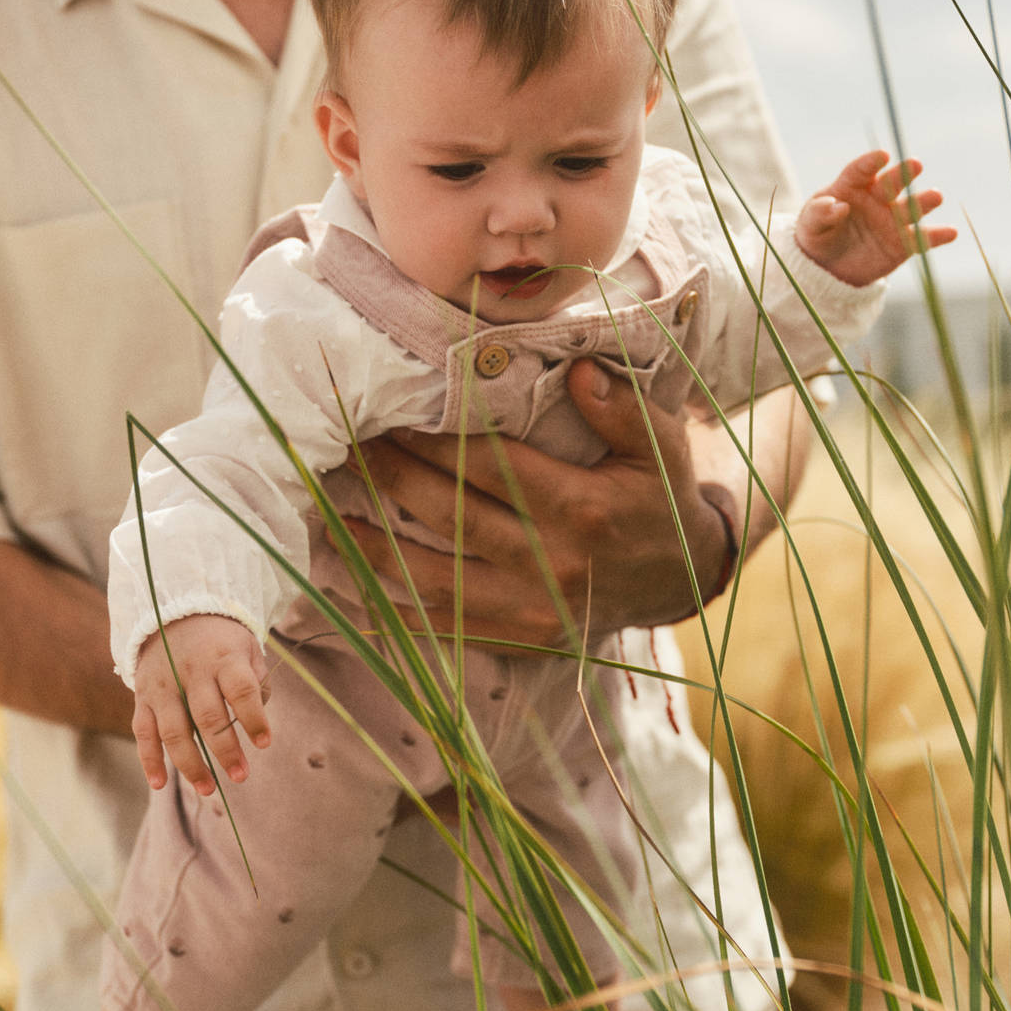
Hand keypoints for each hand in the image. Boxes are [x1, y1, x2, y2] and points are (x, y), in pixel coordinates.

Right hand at [131, 613, 270, 793]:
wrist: (177, 616)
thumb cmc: (222, 644)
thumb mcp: (247, 651)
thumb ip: (256, 685)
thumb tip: (255, 724)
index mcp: (223, 658)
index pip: (241, 690)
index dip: (254, 718)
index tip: (265, 743)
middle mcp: (190, 672)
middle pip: (207, 716)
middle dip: (225, 750)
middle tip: (240, 776)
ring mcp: (163, 686)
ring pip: (173, 730)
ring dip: (190, 764)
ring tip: (208, 789)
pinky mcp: (143, 698)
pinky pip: (143, 733)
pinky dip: (149, 760)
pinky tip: (160, 783)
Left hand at [339, 358, 730, 647]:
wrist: (681, 582)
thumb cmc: (661, 499)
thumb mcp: (662, 446)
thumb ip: (621, 408)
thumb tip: (576, 370)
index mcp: (584, 510)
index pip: (491, 468)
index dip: (433, 440)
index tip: (387, 411)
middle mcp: (553, 566)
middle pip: (452, 517)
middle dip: (391, 477)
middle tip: (343, 443)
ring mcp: (532, 612)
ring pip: (435, 580)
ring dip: (375, 547)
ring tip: (328, 511)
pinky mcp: (519, 641)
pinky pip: (445, 629)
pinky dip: (394, 609)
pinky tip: (353, 582)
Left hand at [795, 152, 956, 287]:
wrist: (827, 268)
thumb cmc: (817, 235)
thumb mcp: (810, 225)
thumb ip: (819, 213)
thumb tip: (837, 206)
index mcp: (852, 186)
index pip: (861, 170)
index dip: (870, 162)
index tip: (881, 156)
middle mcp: (877, 198)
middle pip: (892, 182)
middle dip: (903, 173)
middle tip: (915, 164)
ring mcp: (893, 219)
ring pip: (911, 207)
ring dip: (924, 201)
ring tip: (936, 196)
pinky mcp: (903, 243)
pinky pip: (922, 239)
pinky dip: (937, 236)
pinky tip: (951, 232)